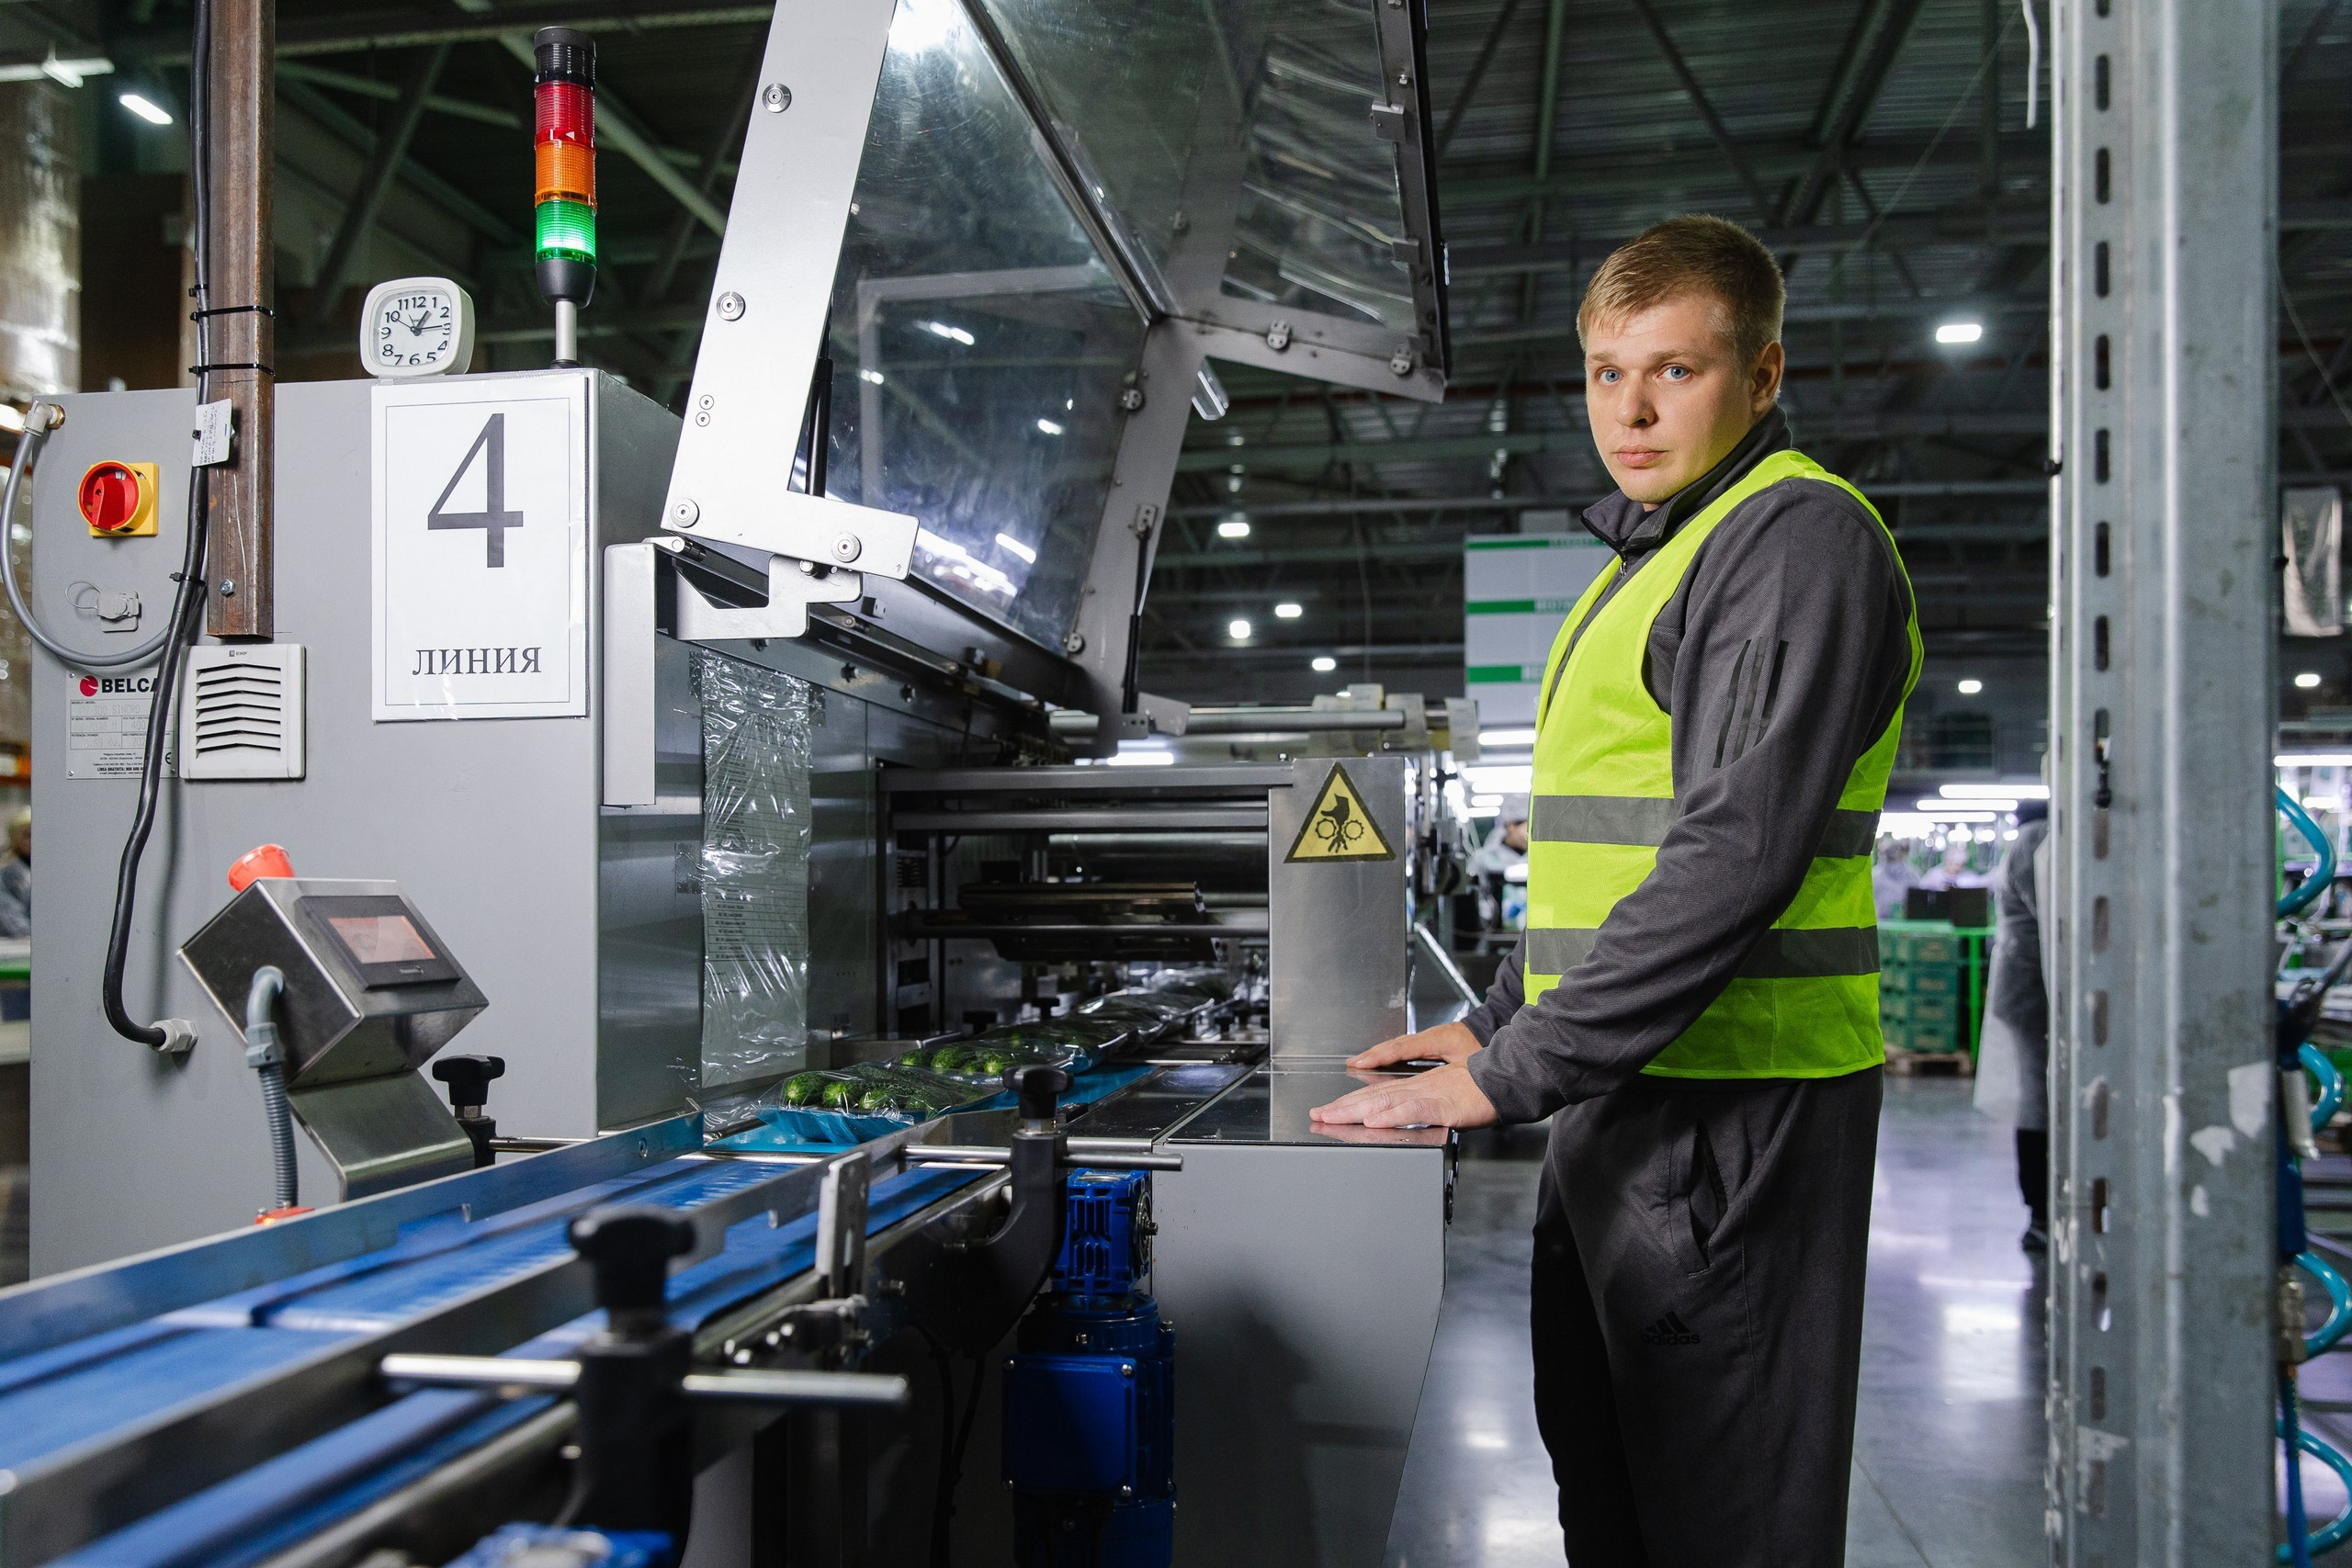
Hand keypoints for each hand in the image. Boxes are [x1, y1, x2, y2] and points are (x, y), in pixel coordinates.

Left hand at [1309, 1061, 1498, 1129]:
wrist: (1511, 1077)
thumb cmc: (1487, 1087)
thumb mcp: (1451, 1095)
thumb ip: (1429, 1106)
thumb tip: (1408, 1117)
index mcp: (1421, 1086)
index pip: (1378, 1094)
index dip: (1351, 1102)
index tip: (1330, 1110)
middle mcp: (1420, 1087)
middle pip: (1373, 1097)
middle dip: (1343, 1107)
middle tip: (1317, 1115)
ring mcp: (1430, 1094)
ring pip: (1385, 1102)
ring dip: (1356, 1111)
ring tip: (1332, 1118)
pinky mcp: (1444, 1105)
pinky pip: (1414, 1110)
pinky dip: (1393, 1116)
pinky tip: (1374, 1123)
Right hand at [1346, 1019, 1479, 1071]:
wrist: (1492, 1032)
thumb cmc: (1484, 1050)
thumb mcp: (1471, 1061)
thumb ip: (1453, 1071)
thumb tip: (1438, 1084)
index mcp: (1438, 1040)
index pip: (1403, 1047)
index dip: (1381, 1056)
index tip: (1362, 1062)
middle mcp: (1428, 1037)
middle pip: (1393, 1045)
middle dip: (1371, 1055)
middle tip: (1351, 1065)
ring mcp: (1427, 1039)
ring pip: (1395, 1046)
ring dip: (1375, 1055)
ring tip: (1357, 1064)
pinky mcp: (1428, 1043)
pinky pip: (1402, 1048)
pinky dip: (1386, 1055)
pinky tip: (1378, 1062)